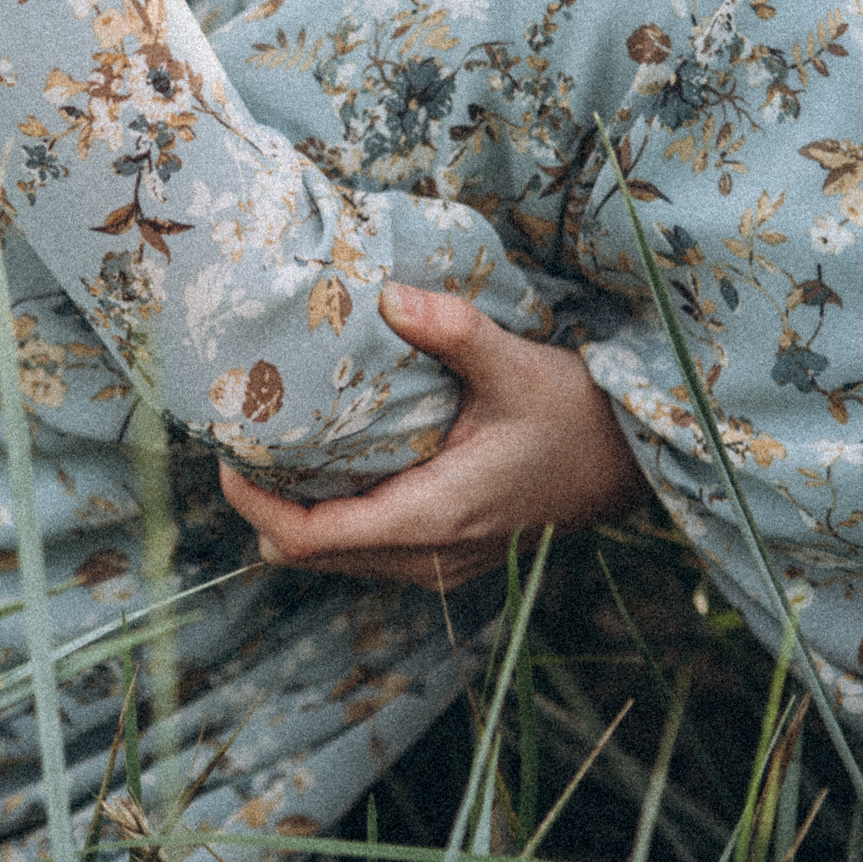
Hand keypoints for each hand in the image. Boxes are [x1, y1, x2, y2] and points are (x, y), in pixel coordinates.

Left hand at [218, 283, 651, 590]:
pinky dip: (336, 518)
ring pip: (335, 560)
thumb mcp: (517, 365)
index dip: (254, 505)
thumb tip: (389, 294)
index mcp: (431, 518)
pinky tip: (335, 464)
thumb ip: (452, 330)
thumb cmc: (579, 416)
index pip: (310, 540)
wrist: (636, 464)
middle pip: (308, 555)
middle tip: (245, 439)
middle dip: (265, 507)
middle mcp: (427, 557)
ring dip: (299, 515)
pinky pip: (366, 553)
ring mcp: (438, 567)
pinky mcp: (447, 559)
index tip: (226, 455)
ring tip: (279, 448)